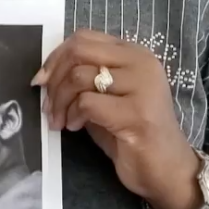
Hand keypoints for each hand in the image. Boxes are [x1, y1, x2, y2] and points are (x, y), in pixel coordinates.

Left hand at [32, 29, 200, 208]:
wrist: (166, 170)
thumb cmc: (131, 133)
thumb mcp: (104, 97)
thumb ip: (83, 79)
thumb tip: (44, 75)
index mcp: (133, 54)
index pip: (83, 38)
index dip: (55, 57)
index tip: (41, 80)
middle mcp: (141, 63)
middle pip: (79, 51)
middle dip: (53, 78)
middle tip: (47, 104)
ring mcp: (142, 86)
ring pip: (79, 76)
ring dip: (60, 101)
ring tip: (60, 120)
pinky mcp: (137, 113)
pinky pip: (87, 102)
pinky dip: (73, 114)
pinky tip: (75, 127)